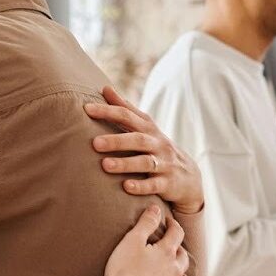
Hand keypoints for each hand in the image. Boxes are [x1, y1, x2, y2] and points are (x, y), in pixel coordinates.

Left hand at [85, 86, 203, 214]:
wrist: (188, 177)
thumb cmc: (158, 148)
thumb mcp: (145, 128)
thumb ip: (126, 109)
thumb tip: (105, 88)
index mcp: (148, 129)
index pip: (127, 116)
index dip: (108, 111)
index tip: (87, 109)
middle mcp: (157, 144)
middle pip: (137, 139)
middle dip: (116, 140)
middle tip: (94, 143)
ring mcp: (164, 164)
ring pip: (145, 162)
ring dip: (125, 163)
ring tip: (105, 165)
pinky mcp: (167, 184)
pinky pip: (154, 185)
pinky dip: (141, 186)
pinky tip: (126, 187)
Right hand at [92, 208, 192, 275]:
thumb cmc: (124, 271)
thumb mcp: (132, 241)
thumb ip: (146, 223)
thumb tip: (157, 208)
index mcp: (166, 253)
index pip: (176, 233)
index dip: (173, 225)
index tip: (169, 222)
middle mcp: (175, 272)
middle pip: (183, 258)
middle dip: (178, 251)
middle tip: (169, 248)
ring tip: (175, 275)